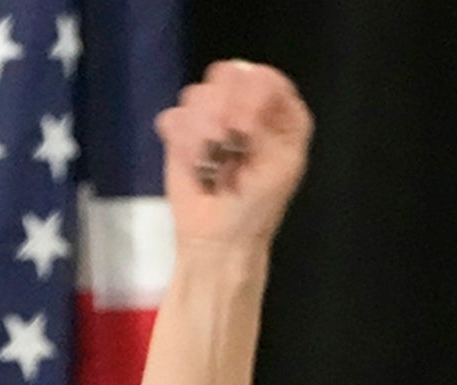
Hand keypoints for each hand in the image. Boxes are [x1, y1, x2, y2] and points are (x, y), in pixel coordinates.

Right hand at [155, 61, 311, 257]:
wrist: (218, 238)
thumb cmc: (257, 207)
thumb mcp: (282, 166)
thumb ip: (272, 127)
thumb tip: (240, 111)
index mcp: (280, 114)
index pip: (266, 78)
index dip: (252, 96)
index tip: (245, 128)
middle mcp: (246, 107)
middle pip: (228, 74)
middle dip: (223, 109)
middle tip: (225, 142)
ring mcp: (212, 116)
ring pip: (198, 94)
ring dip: (202, 132)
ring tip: (211, 163)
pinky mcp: (183, 131)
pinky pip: (174, 117)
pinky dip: (182, 144)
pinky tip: (195, 165)